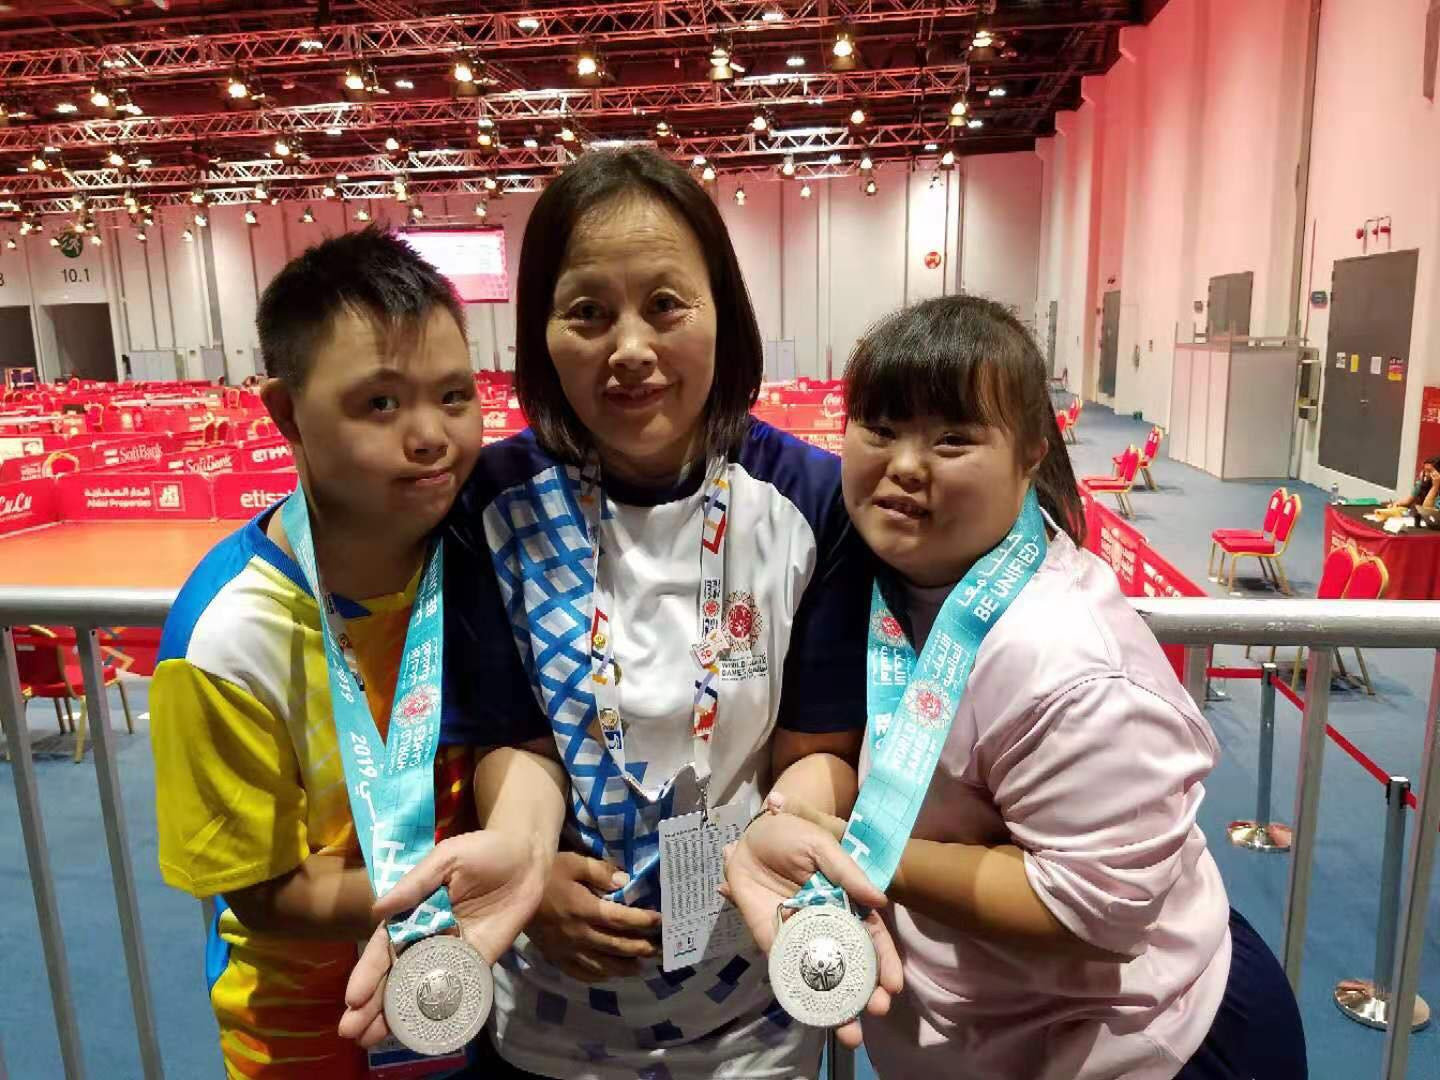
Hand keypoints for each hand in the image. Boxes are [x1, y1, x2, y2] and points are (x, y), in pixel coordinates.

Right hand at [338, 829, 552, 1047]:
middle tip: (350, 1032)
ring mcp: (452, 952)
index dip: (368, 973)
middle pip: (395, 974)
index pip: (385, 948)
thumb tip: (378, 910)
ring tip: (368, 1039)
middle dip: (371, 1003)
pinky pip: (455, 988)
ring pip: (419, 987)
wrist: (526, 858)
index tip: (352, 997)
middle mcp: (427, 937)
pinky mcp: (478, 961)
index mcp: (413, 913)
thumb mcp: (446, 858)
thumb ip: (415, 883)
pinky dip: (437, 1009)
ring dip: (395, 1013)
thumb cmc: (483, 851)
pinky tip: (418, 1030)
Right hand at [524, 853, 662, 981]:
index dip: (642, 921)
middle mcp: (577, 933)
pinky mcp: (555, 956)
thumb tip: (625, 882)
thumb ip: (600, 872)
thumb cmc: (546, 873)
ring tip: (640, 967)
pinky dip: (597, 976)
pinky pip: (579, 972)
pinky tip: (608, 975)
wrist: (510, 890)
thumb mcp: (573, 863)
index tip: (660, 921)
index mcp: (583, 909)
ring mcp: (565, 949)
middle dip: (639, 947)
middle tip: (658, 949)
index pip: (620, 919)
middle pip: (615, 945)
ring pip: (600, 964)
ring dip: (623, 967)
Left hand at [721, 801, 902, 1048]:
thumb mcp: (821, 846)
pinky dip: (801, 995)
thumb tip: (878, 901)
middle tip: (877, 1010)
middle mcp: (827, 926)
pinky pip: (789, 973)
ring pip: (823, 977)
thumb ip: (847, 873)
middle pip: (851, 964)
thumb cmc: (790, 836)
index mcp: (846, 904)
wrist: (748, 838)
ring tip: (851, 1032)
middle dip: (865, 991)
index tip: (894, 985)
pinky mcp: (774, 944)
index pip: (871, 938)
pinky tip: (813, 1015)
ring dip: (837, 1005)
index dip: (884, 961)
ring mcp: (801, 938)